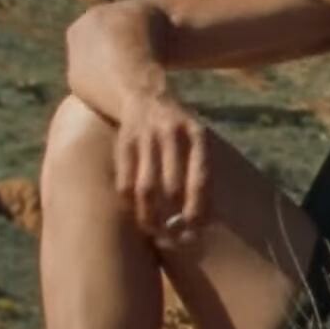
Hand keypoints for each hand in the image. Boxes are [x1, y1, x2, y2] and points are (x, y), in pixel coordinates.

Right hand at [112, 94, 210, 243]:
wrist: (142, 93)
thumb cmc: (178, 127)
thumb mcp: (197, 137)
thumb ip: (200, 169)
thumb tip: (206, 217)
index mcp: (197, 134)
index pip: (200, 177)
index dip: (198, 206)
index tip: (196, 228)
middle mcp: (172, 134)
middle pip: (172, 186)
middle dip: (173, 216)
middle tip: (174, 235)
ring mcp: (145, 138)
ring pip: (146, 187)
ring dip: (148, 215)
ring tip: (153, 231)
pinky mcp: (123, 143)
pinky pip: (125, 181)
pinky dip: (130, 202)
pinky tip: (135, 213)